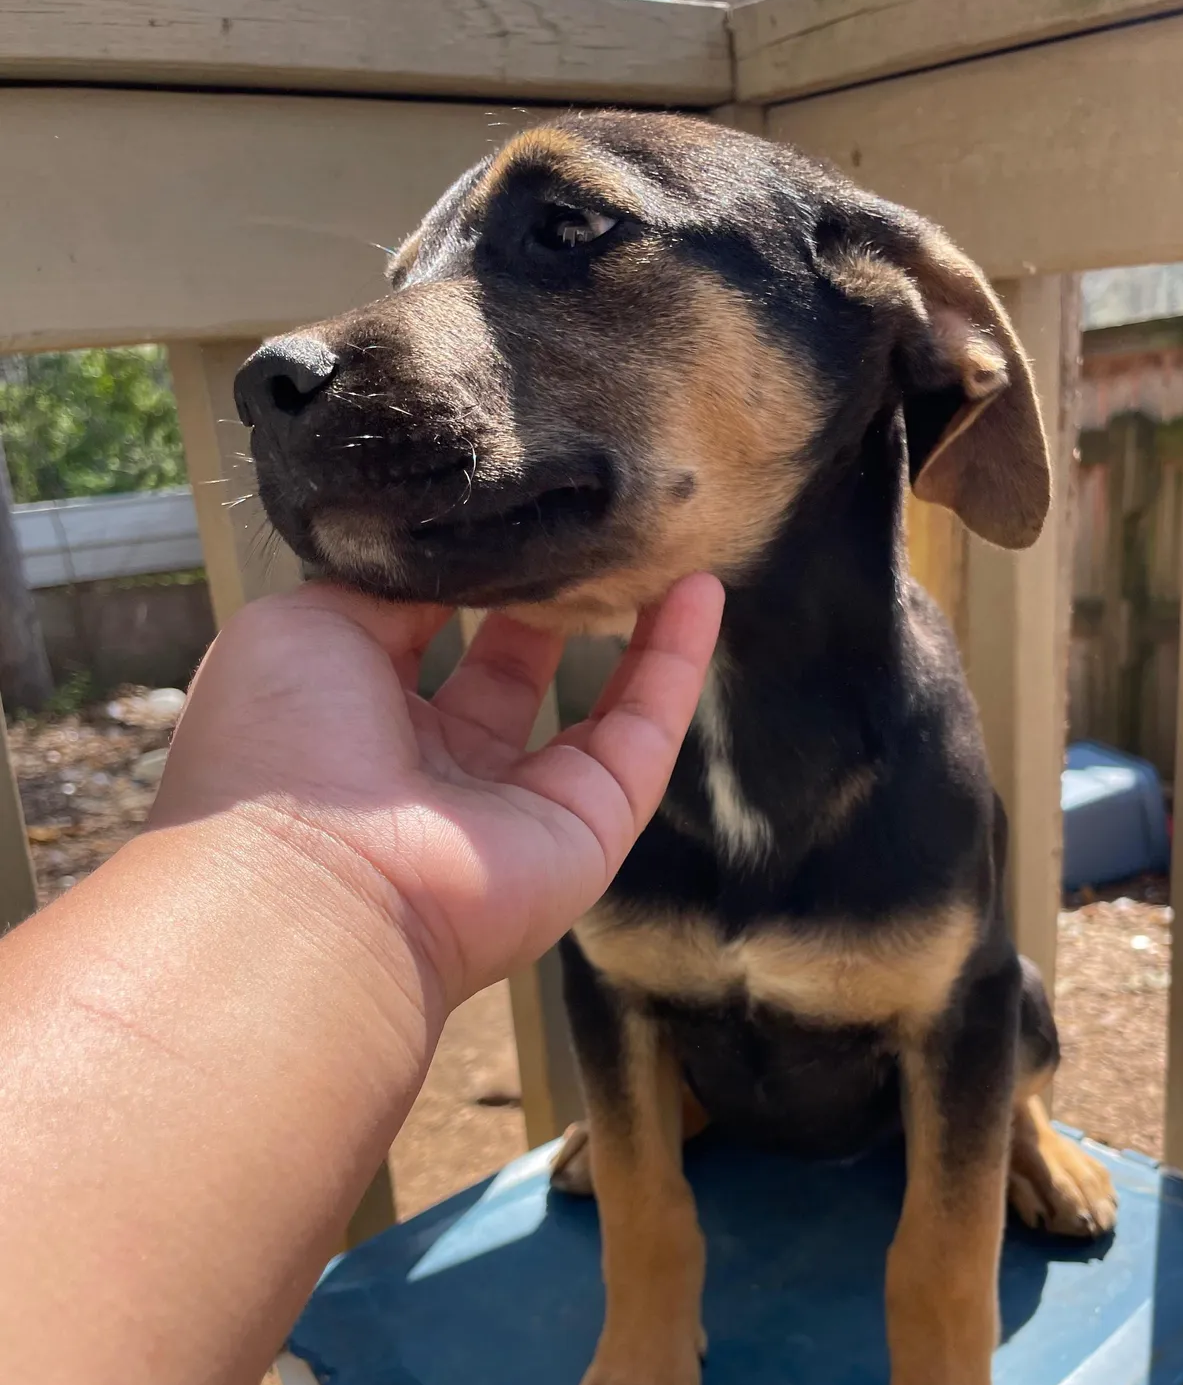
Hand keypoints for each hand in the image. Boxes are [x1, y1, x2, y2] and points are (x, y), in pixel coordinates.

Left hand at [148, 575, 723, 1011]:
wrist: (315, 883)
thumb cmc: (281, 748)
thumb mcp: (303, 623)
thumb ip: (380, 581)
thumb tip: (448, 555)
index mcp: (351, 717)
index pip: (420, 630)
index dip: (462, 571)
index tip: (501, 501)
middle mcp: (433, 768)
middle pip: (509, 670)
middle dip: (545, 598)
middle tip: (584, 518)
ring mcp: (516, 805)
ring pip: (590, 704)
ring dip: (628, 626)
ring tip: (660, 542)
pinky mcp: (587, 828)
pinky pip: (642, 736)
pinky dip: (676, 665)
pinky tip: (700, 590)